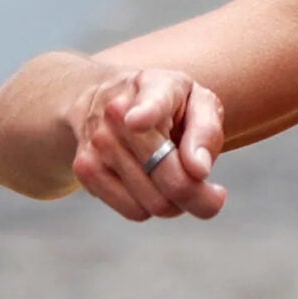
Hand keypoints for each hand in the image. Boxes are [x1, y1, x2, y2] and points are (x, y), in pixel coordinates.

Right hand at [63, 67, 227, 220]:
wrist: (108, 99)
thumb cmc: (169, 107)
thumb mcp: (198, 103)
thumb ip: (207, 132)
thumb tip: (198, 169)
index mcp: (153, 86)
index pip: (150, 102)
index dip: (145, 113)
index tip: (136, 122)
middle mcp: (118, 112)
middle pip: (169, 177)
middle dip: (199, 195)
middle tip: (212, 194)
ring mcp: (98, 142)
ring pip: (153, 202)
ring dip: (175, 203)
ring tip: (175, 179)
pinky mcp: (85, 169)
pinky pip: (134, 211)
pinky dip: (150, 207)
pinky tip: (151, 186)